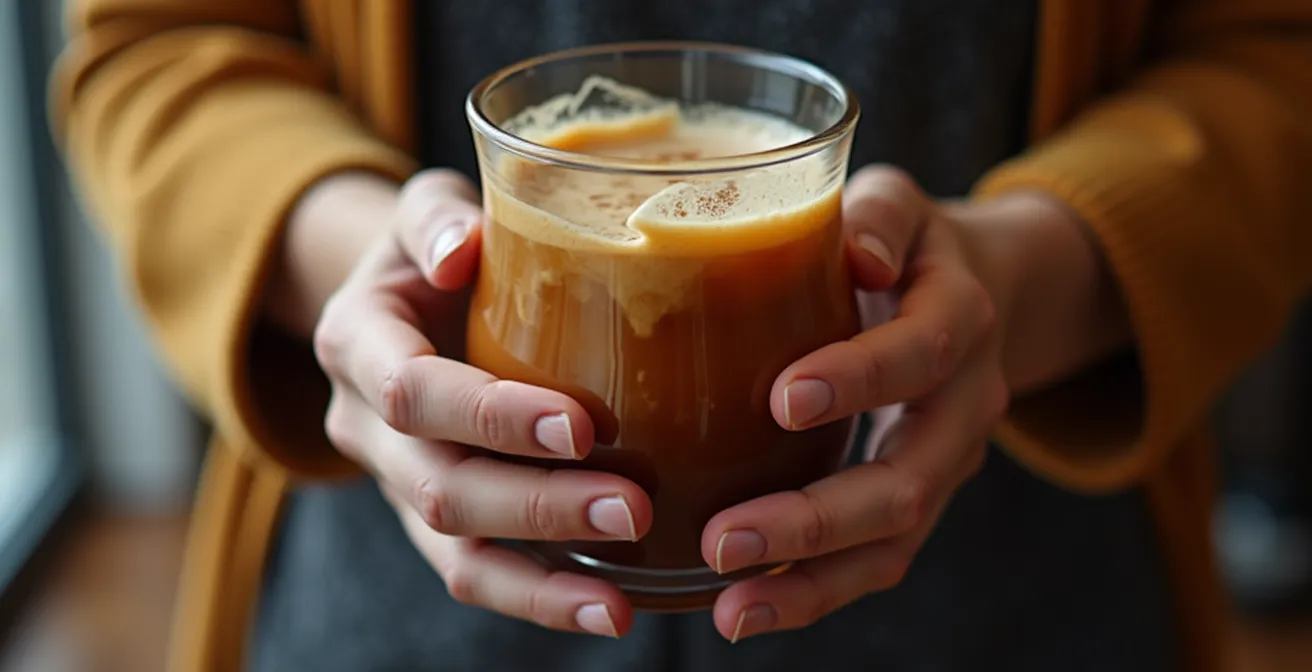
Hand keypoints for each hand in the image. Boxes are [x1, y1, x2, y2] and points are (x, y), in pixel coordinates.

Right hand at [313, 169, 651, 637]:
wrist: (407, 297)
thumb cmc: (439, 247)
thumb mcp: (427, 210)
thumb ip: (438, 219)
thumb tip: (463, 253)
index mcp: (356, 341)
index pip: (412, 391)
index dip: (490, 416)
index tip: (580, 425)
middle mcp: (364, 425)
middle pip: (439, 486)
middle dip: (537, 504)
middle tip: (634, 508)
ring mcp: (396, 483)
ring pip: (454, 551)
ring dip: (541, 576)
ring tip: (623, 596)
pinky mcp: (434, 522)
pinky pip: (475, 575)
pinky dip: (539, 601)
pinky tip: (611, 611)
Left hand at [702, 166, 1014, 641]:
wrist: (965, 292)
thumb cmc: (902, 242)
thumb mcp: (895, 202)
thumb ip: (878, 215)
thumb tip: (859, 253)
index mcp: (962, 318)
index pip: (920, 354)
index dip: (859, 379)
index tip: (782, 399)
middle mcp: (966, 405)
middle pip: (905, 482)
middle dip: (816, 519)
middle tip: (725, 538)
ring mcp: (945, 465)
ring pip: (893, 543)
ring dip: (810, 581)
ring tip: (729, 608)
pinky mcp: (913, 502)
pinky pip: (875, 562)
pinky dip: (812, 594)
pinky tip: (742, 610)